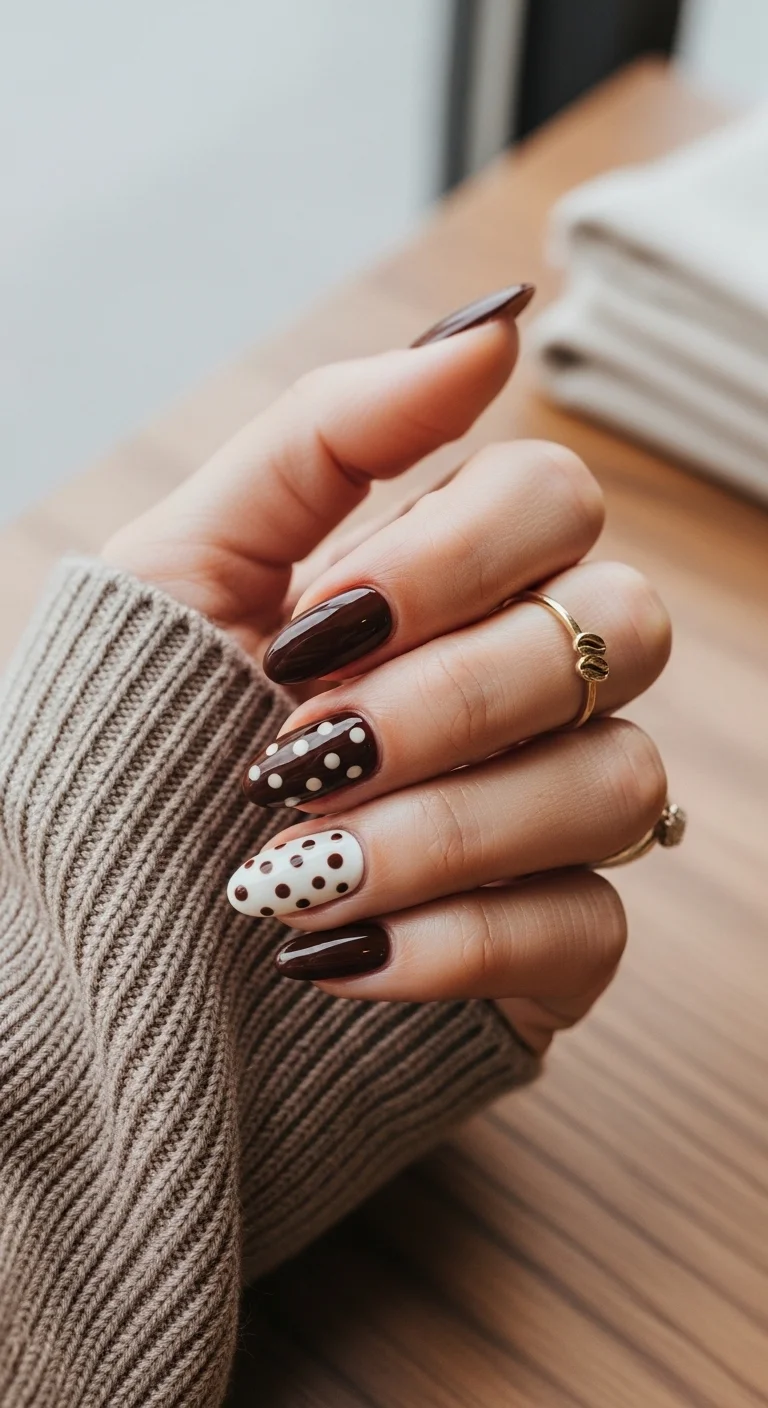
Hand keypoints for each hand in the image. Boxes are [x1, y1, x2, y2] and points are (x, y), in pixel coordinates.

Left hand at [104, 293, 670, 1054]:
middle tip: (301, 753)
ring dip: (439, 831)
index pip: (556, 499)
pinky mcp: (554, 942)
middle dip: (449, 696)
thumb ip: (332, 433)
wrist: (99, 924)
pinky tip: (334, 955)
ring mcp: (554, 813)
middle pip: (625, 626)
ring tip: (294, 872)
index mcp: (453, 579)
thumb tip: (494, 323)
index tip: (307, 629)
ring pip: (619, 780)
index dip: (446, 559)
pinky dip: (449, 944)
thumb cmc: (141, 730)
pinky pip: (586, 927)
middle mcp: (531, 682)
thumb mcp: (191, 559)